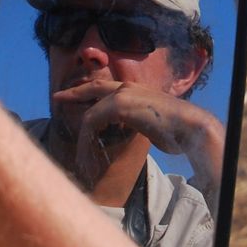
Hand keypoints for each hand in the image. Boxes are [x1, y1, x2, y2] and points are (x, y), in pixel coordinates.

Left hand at [55, 79, 225, 202]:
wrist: (189, 127)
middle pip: (92, 88)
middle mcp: (127, 87)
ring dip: (83, 139)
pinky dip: (87, 141)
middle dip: (73, 94)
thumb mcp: (152, 123)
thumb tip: (131, 128)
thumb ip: (137, 121)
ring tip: (81, 159)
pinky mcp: (119, 105)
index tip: (76, 97)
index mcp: (136, 89)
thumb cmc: (176, 130)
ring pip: (90, 115)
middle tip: (57, 98)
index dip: (89, 92)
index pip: (106, 87)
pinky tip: (88, 154)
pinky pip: (92, 122)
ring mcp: (122, 94)